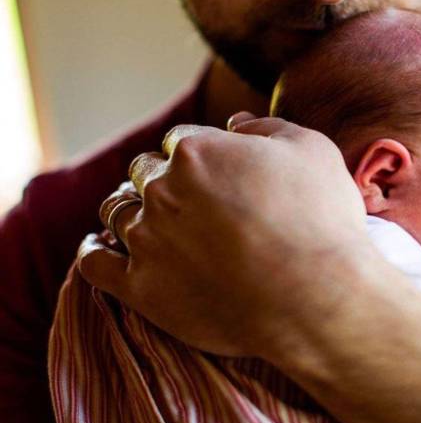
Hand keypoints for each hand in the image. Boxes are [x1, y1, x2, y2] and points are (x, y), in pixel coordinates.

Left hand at [78, 112, 368, 356]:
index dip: (201, 153)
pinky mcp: (141, 288)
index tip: (219, 173)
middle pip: (145, 172)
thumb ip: (266, 127)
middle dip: (164, 179)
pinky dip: (95, 250)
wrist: (316, 299)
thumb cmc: (322, 221)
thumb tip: (234, 122)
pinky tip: (102, 247)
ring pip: (117, 211)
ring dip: (131, 209)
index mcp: (199, 151)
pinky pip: (95, 262)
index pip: (181, 140)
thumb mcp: (312, 150)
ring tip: (149, 220)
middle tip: (191, 200)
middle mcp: (163, 190)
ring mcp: (148, 240)